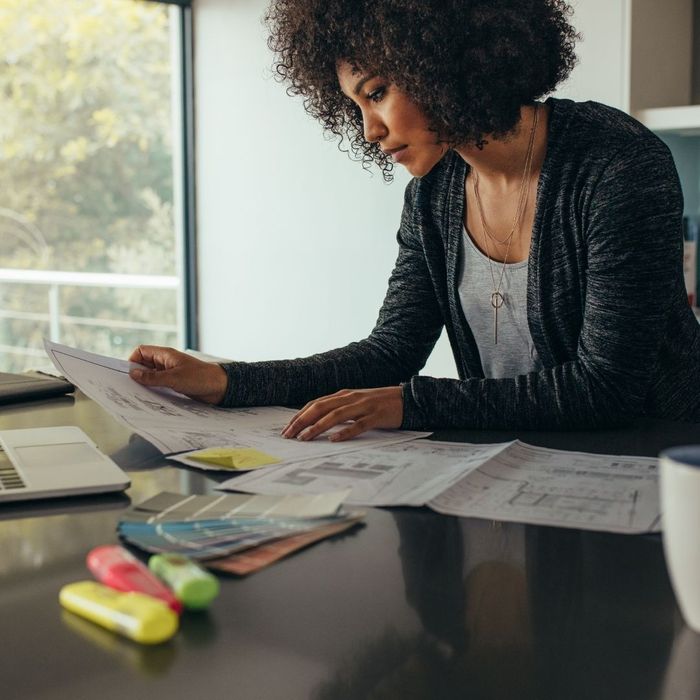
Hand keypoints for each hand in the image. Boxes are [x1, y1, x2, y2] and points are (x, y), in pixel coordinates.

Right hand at [128, 345, 227, 403]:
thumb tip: (133, 374)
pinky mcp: (175, 383)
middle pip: (144, 364)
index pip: (141, 351)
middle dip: (137, 374)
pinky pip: (160, 384)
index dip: (133, 360)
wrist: (220, 387)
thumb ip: (152, 378)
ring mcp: (171, 373)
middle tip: (129, 387)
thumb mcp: (174, 378)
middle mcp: (166, 362)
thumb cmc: (201, 378)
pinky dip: (154, 390)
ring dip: (146, 384)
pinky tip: (151, 399)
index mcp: (165, 355)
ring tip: (139, 395)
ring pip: (152, 376)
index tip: (128, 374)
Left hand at [281, 386, 403, 441]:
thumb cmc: (380, 404)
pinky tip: (334, 439)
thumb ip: (340, 409)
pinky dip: (345, 432)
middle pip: (321, 408)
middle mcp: (351, 398)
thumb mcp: (357, 403)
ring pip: (336, 415)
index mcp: (344, 395)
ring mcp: (364, 406)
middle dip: (302, 421)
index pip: (316, 404)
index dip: (300, 415)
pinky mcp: (376, 416)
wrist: (408, 399)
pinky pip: (358, 425)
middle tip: (289, 435)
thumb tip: (318, 421)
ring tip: (305, 438)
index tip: (287, 428)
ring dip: (317, 427)